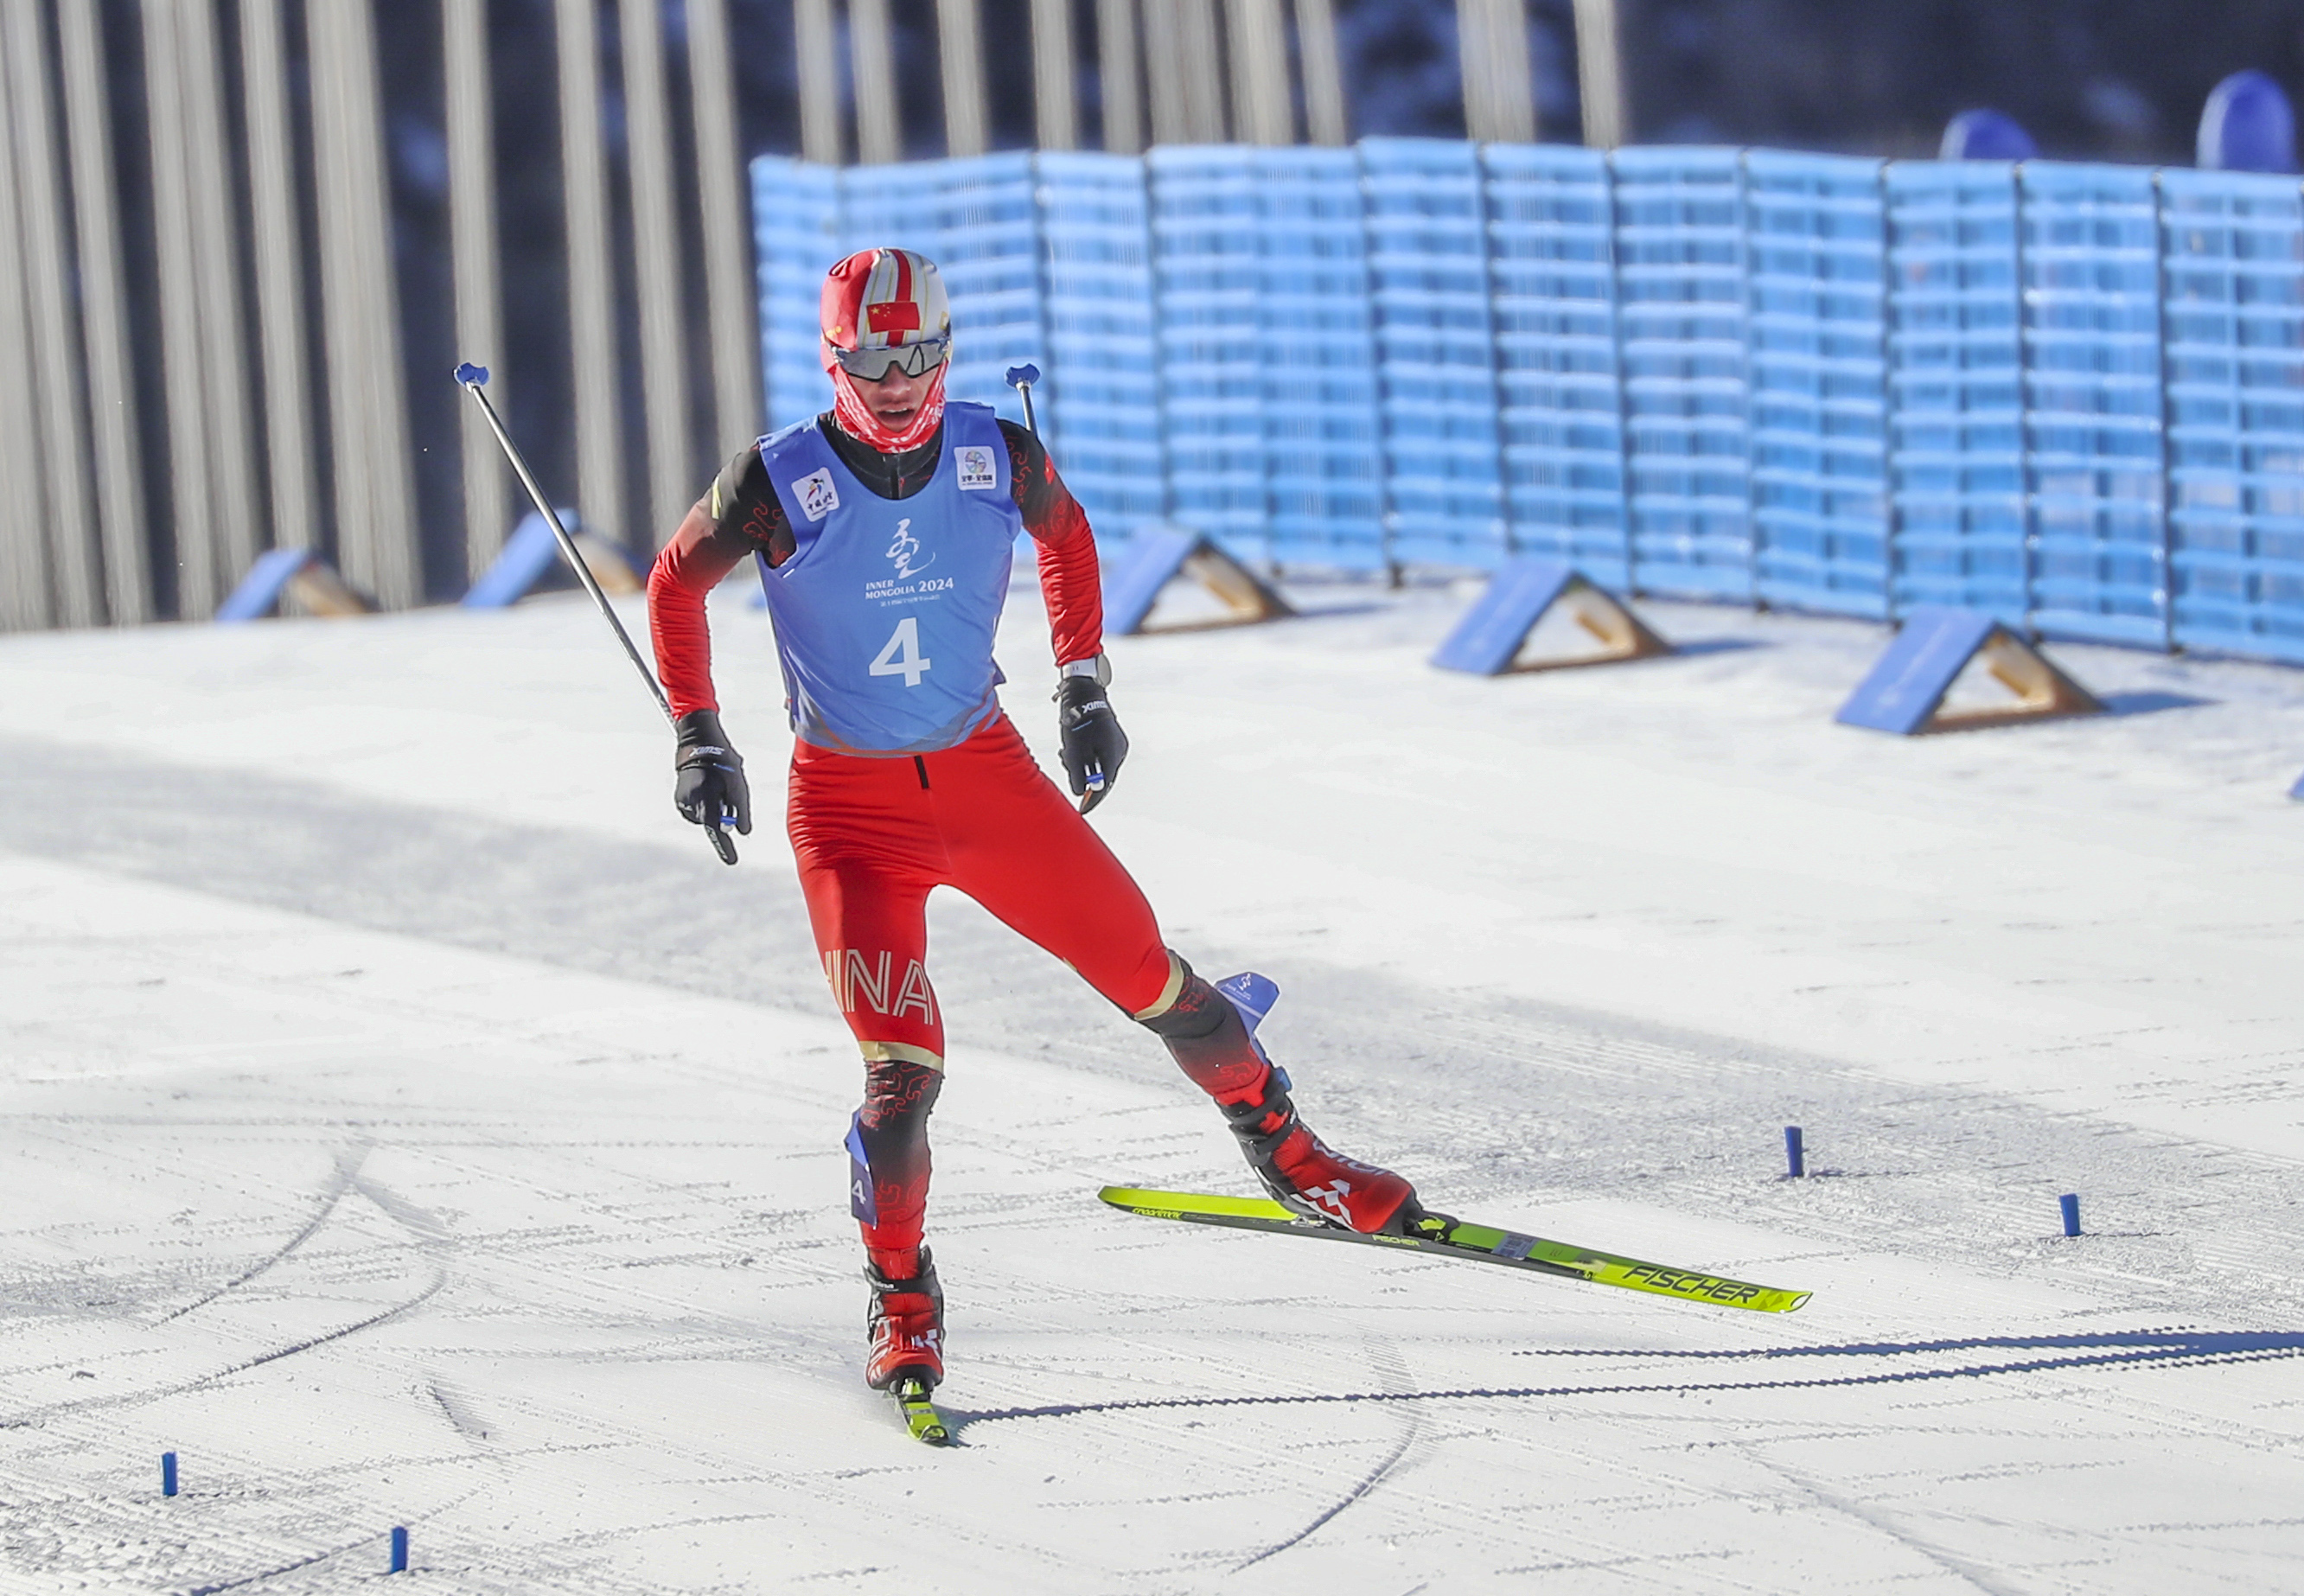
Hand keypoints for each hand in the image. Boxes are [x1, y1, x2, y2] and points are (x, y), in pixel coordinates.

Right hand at [673, 709, 751, 835]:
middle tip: (727, 794)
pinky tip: (710, 787)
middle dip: (723, 816)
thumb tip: (742, 831)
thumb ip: (740, 809)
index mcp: (703, 797)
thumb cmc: (722, 762)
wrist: (698, 742)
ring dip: (715, 808)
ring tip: (718, 785)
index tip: (732, 860)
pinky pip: (697, 810)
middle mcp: (689, 802)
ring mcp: (681, 800)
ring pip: (705, 817)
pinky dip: (707, 804)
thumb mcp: (737, 784)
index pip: (715, 829)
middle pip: (711, 823)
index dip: (725, 846)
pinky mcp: (679, 798)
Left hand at [1055, 662, 1126, 813]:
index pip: (1104, 786)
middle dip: (1082, 776)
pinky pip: (1098, 752)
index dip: (1092, 800)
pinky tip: (1072, 746)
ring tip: (1066, 752)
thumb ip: (1078, 775)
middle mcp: (1118, 750)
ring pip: (1098, 763)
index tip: (1082, 811)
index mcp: (1112, 756)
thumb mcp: (1074, 753)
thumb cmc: (1077, 723)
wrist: (1083, 693)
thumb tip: (1079, 792)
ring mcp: (1115, 742)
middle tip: (1067, 769)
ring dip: (1081, 763)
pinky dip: (1085, 754)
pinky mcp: (1109, 735)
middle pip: (1101, 775)